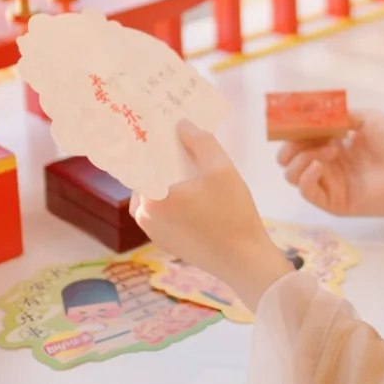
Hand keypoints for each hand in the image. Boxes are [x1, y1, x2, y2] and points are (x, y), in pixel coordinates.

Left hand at [132, 122, 293, 312]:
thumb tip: (182, 125)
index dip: (146, 138)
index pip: (139, 158)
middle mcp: (144, 215)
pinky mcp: (164, 241)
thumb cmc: (233, 214)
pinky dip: (172, 195)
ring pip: (154, 192)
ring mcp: (153, 231)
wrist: (244, 261)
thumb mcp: (222, 169)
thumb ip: (201, 142)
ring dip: (167, 177)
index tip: (153, 122)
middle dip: (160, 156)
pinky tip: (194, 188)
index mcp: (152, 196)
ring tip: (189, 161)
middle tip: (177, 137)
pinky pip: (162, 209)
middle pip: (146, 174)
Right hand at [278, 109, 383, 217]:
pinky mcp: (333, 202)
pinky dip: (306, 176)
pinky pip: (307, 192)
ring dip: (303, 157)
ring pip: (293, 175)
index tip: (292, 120)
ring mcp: (329, 185)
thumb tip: (314, 112)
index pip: (300, 140)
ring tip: (332, 149)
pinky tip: (319, 164)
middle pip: (290, 159)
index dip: (293, 131)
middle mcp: (328, 166)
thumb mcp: (366, 119)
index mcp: (333, 147)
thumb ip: (339, 116)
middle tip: (303, 136)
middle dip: (291, 145)